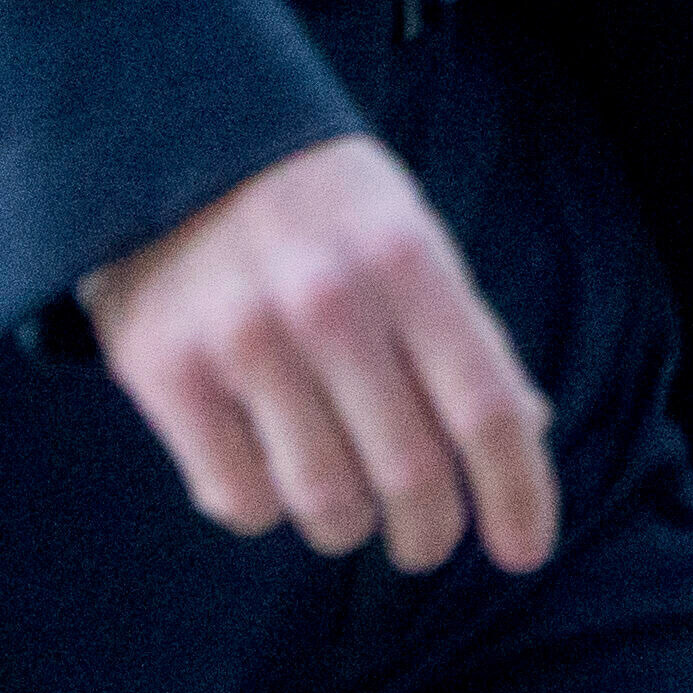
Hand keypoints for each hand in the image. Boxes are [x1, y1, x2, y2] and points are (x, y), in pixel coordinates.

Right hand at [78, 133, 557, 577]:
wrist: (174, 139)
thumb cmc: (319, 208)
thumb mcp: (410, 237)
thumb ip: (465, 334)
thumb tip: (528, 433)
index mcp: (408, 260)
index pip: (486, 409)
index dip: (517, 494)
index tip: (524, 553)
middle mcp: (328, 301)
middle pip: (410, 472)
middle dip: (430, 533)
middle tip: (426, 542)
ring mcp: (242, 338)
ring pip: (324, 503)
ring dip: (348, 528)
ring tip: (348, 507)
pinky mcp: (165, 373)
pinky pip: (239, 501)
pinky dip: (268, 510)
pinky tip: (271, 470)